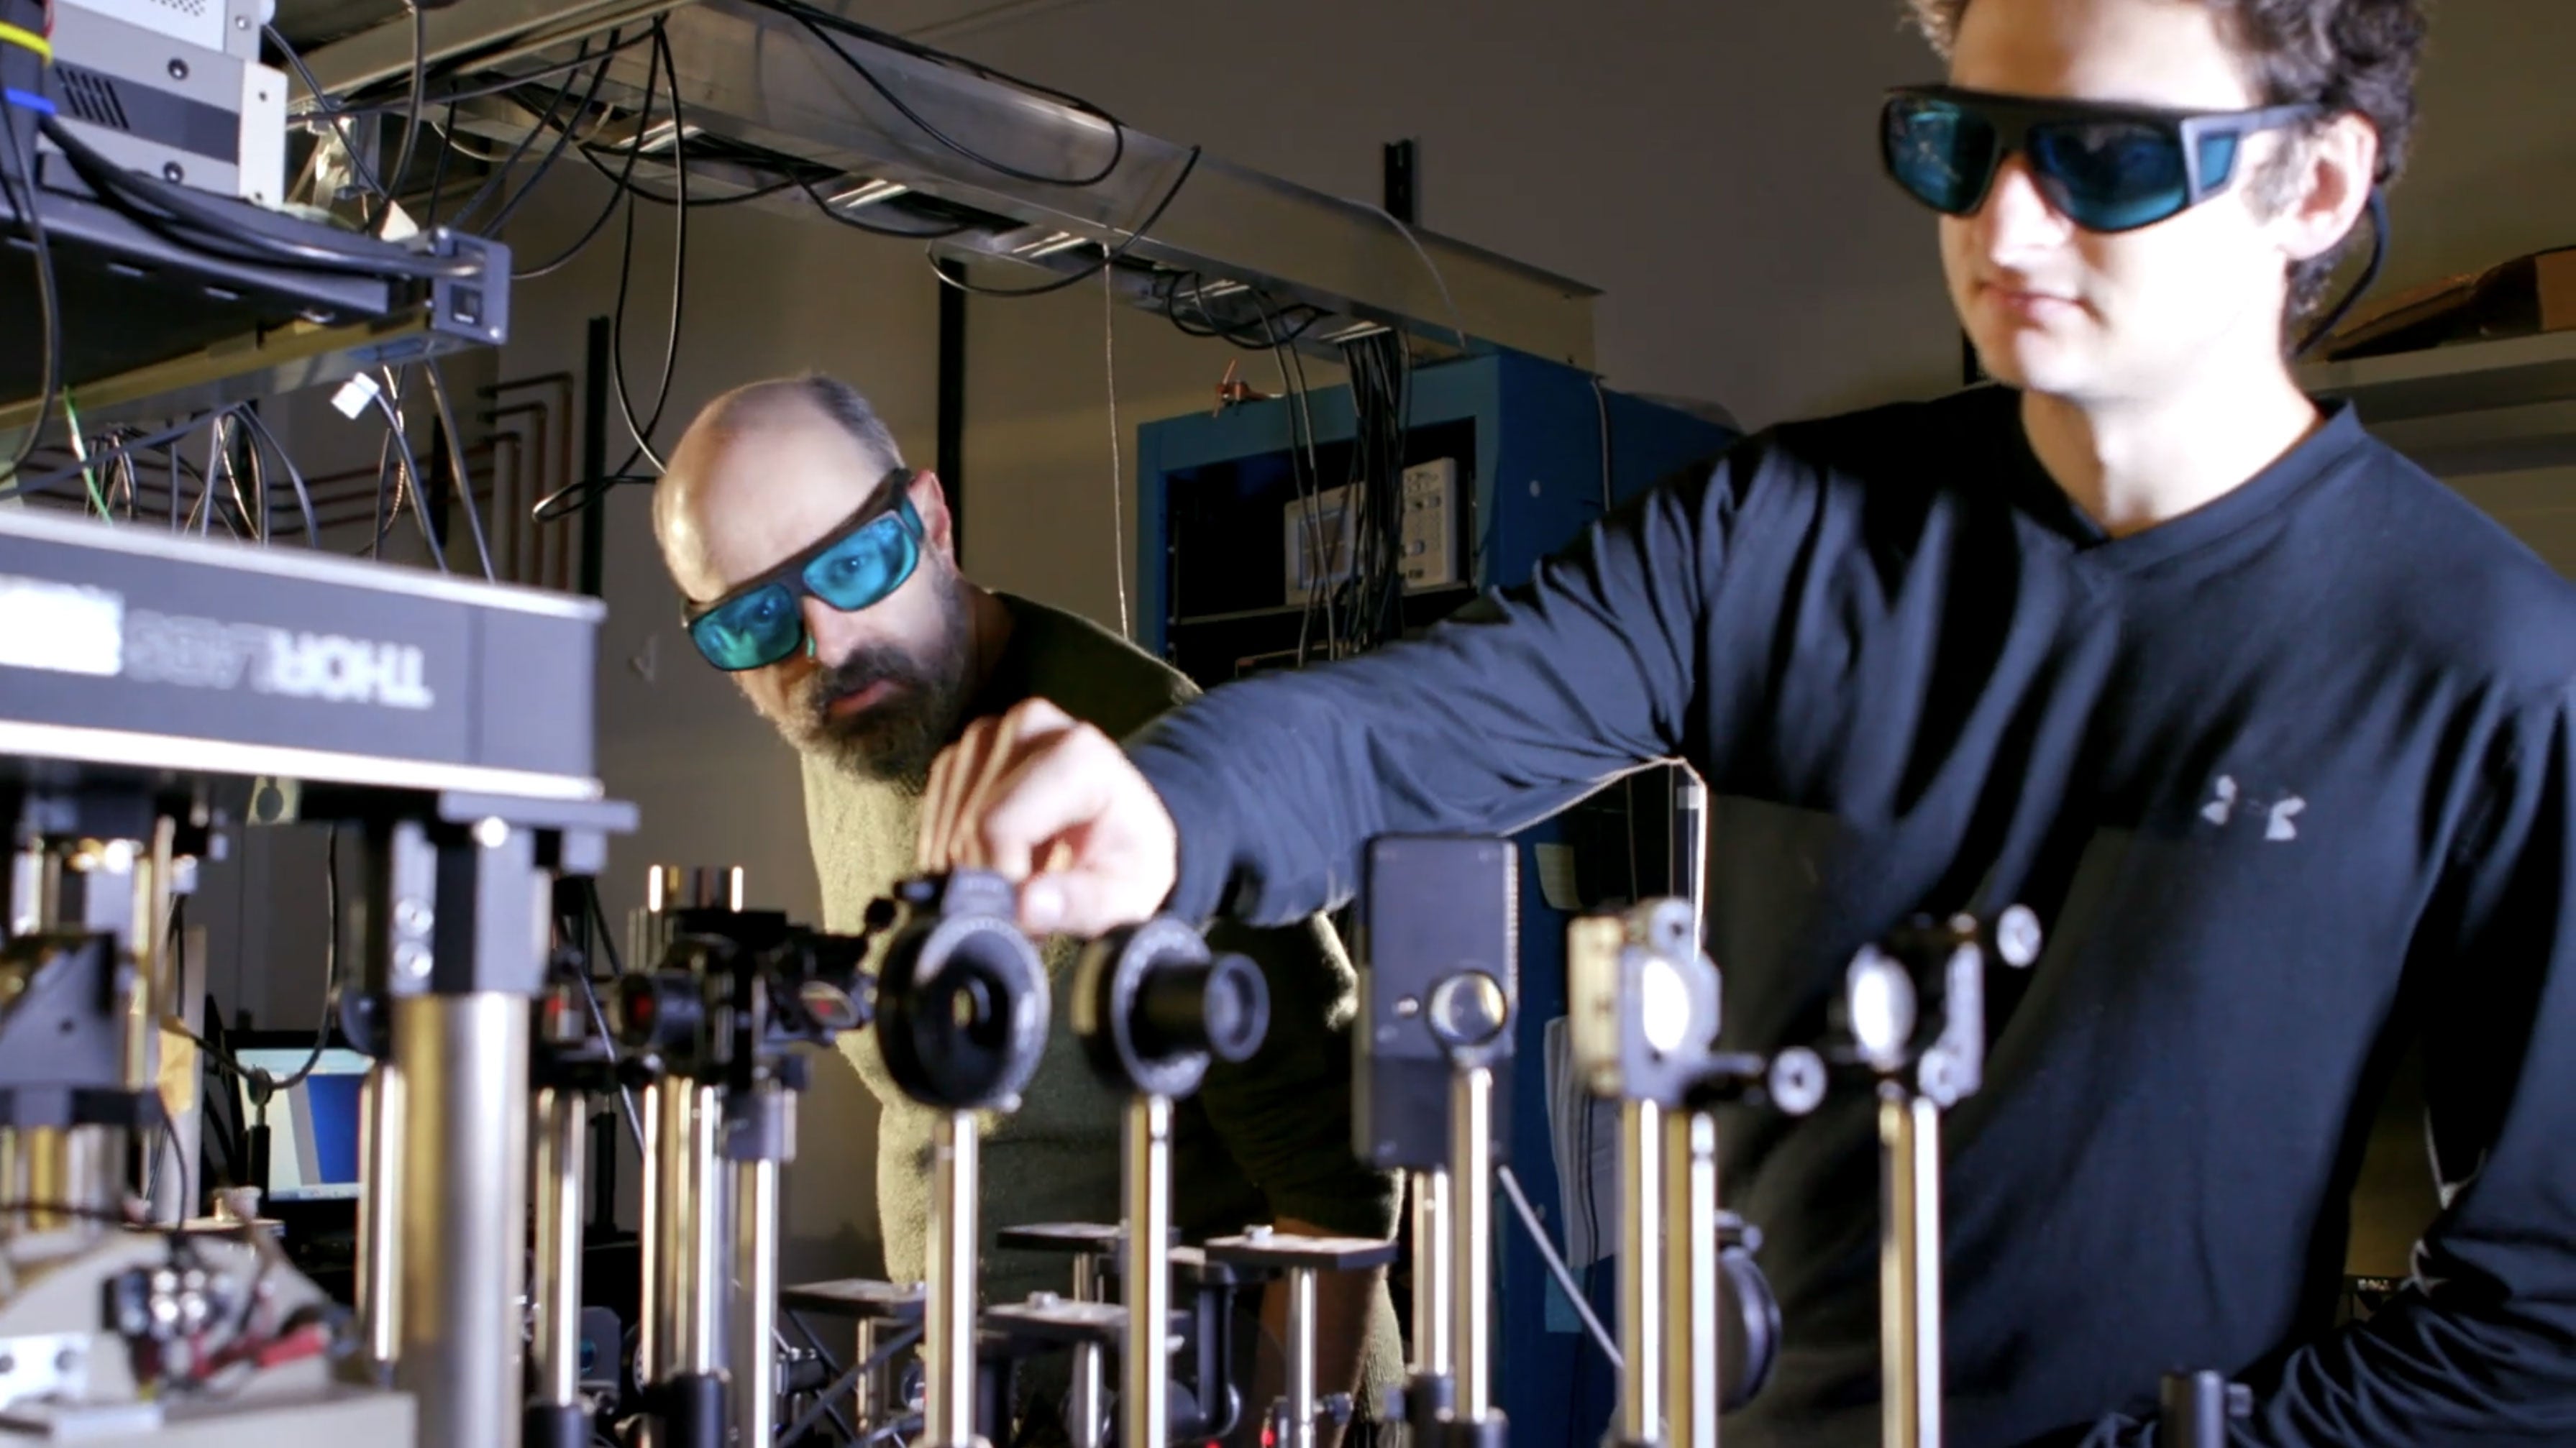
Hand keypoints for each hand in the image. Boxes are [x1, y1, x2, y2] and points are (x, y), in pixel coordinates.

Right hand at [918, 697, 1178, 936]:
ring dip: (971, 868)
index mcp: (1079, 754)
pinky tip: (989, 863)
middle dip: (988, 881)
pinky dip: (952, 851)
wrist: (1119, 823)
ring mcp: (991, 734)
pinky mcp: (964, 751)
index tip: (1019, 918)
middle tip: (1022, 908)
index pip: (1001, 825)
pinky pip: (933, 814)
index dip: (999, 881)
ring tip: (1017, 881)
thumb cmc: (1127, 857)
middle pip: (970, 825)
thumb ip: (1081, 904)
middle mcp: (1029, 728)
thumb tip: (1024, 908)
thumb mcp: (1128, 893)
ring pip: (947, 823)